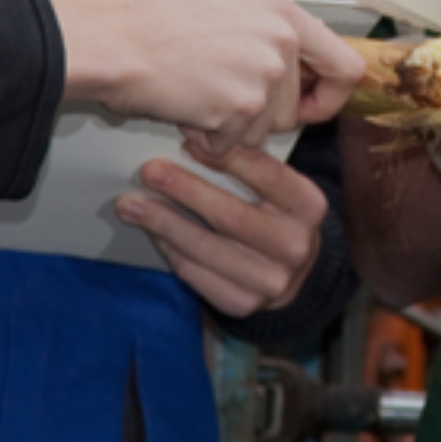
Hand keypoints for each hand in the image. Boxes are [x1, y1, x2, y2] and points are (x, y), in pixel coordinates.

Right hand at [51, 0, 363, 154]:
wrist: (117, 40)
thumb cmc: (157, 25)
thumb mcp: (229, 11)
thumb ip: (269, 38)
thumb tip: (294, 73)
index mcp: (285, 16)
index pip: (346, 67)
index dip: (330, 96)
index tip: (308, 106)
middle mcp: (282, 44)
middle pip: (292, 111)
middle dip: (257, 116)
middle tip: (216, 93)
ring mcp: (263, 77)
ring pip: (262, 131)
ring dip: (229, 127)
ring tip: (195, 93)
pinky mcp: (240, 109)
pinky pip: (232, 145)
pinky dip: (206, 139)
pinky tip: (184, 108)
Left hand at [115, 143, 326, 316]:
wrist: (299, 275)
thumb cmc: (279, 218)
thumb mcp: (280, 189)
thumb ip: (249, 165)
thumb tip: (193, 137)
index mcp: (308, 207)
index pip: (267, 175)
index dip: (226, 156)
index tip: (189, 140)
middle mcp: (294, 246)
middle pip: (230, 215)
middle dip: (184, 190)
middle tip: (150, 171)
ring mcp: (270, 281)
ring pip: (205, 248)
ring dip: (163, 223)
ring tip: (132, 204)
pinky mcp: (242, 303)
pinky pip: (195, 273)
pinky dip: (169, 249)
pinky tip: (153, 231)